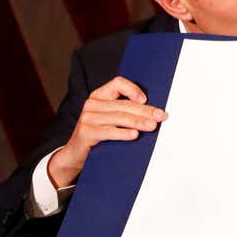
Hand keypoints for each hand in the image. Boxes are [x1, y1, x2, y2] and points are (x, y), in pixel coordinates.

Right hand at [50, 77, 164, 189]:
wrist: (75, 153)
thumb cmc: (98, 133)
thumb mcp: (110, 118)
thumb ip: (125, 110)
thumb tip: (153, 112)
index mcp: (99, 96)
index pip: (117, 83)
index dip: (133, 89)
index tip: (145, 100)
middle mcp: (92, 104)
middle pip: (123, 104)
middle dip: (145, 110)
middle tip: (160, 116)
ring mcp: (87, 118)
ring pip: (119, 117)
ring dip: (138, 121)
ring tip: (152, 126)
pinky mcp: (86, 132)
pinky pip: (109, 131)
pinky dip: (123, 133)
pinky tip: (135, 135)